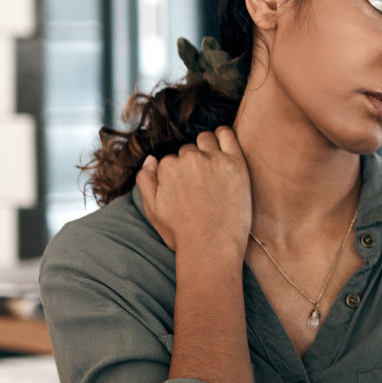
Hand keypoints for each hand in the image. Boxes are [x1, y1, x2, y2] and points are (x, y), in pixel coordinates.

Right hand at [136, 127, 250, 258]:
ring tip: (213, 169)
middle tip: (202, 184)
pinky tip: (224, 146)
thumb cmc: (182, 232)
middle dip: (192, 163)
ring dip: (207, 149)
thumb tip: (150, 158)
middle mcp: (189, 159)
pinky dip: (224, 136)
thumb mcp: (152, 209)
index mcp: (167, 167)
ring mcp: (214, 160)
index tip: (187, 190)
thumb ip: (145, 180)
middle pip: (189, 150)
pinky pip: (227, 135)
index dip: (179, 175)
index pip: (171, 160)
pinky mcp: (235, 163)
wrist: (212, 247)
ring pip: (206, 140)